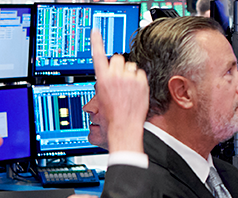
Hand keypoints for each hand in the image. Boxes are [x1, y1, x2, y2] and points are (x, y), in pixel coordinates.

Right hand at [90, 27, 149, 154]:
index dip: (96, 41)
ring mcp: (129, 78)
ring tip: (127, 88)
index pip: (98, 55)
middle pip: (117, 58)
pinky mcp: (141, 82)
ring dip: (129, 73)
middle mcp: (115, 76)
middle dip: (118, 66)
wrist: (124, 126)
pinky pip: (140, 73)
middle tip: (119, 79)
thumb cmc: (111, 116)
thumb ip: (106, 81)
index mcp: (102, 79)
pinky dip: (139, 79)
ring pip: (130, 65)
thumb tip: (111, 76)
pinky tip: (135, 90)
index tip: (95, 31)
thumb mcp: (101, 97)